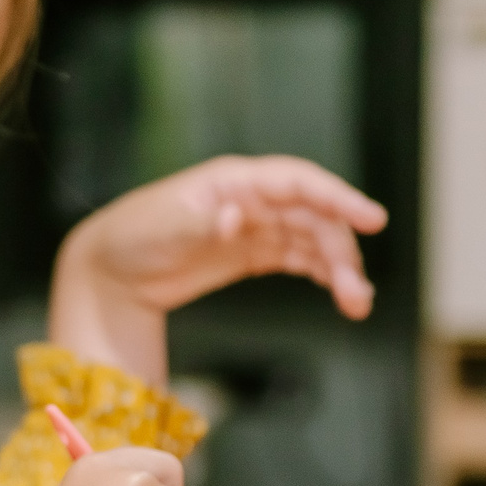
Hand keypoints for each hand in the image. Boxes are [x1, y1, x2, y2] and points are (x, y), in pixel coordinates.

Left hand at [50, 156, 386, 385]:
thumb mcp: (161, 231)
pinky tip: (342, 297)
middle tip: (356, 294)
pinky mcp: (252, 252)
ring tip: (356, 305)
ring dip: (339, 269)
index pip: (298, 182)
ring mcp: (255, 225)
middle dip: (341, 252)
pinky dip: (323, 275)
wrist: (112, 268)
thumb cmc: (132, 238)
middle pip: (313, 217)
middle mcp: (252, 198)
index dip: (338, 197)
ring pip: (313, 240)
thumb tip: (234, 217)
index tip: (373, 219)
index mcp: (234, 180)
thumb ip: (199, 226)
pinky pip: (300, 258)